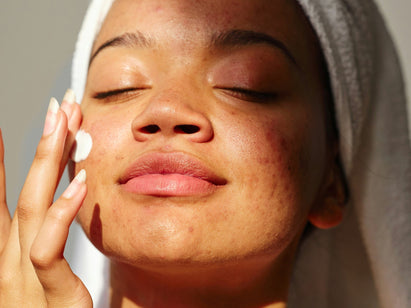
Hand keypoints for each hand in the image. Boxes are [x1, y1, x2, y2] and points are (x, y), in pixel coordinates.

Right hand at [0, 90, 92, 306]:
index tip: (20, 126)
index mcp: (11, 254)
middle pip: (24, 190)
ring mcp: (21, 279)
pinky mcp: (47, 296)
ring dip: (48, 162)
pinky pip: (47, 251)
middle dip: (41, 145)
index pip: (5, 197)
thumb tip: (65, 201)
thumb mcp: (46, 275)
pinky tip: (81, 184)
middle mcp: (9, 260)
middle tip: (58, 107)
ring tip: (66, 123)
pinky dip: (61, 215)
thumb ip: (50, 239)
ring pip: (31, 209)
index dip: (6, 160)